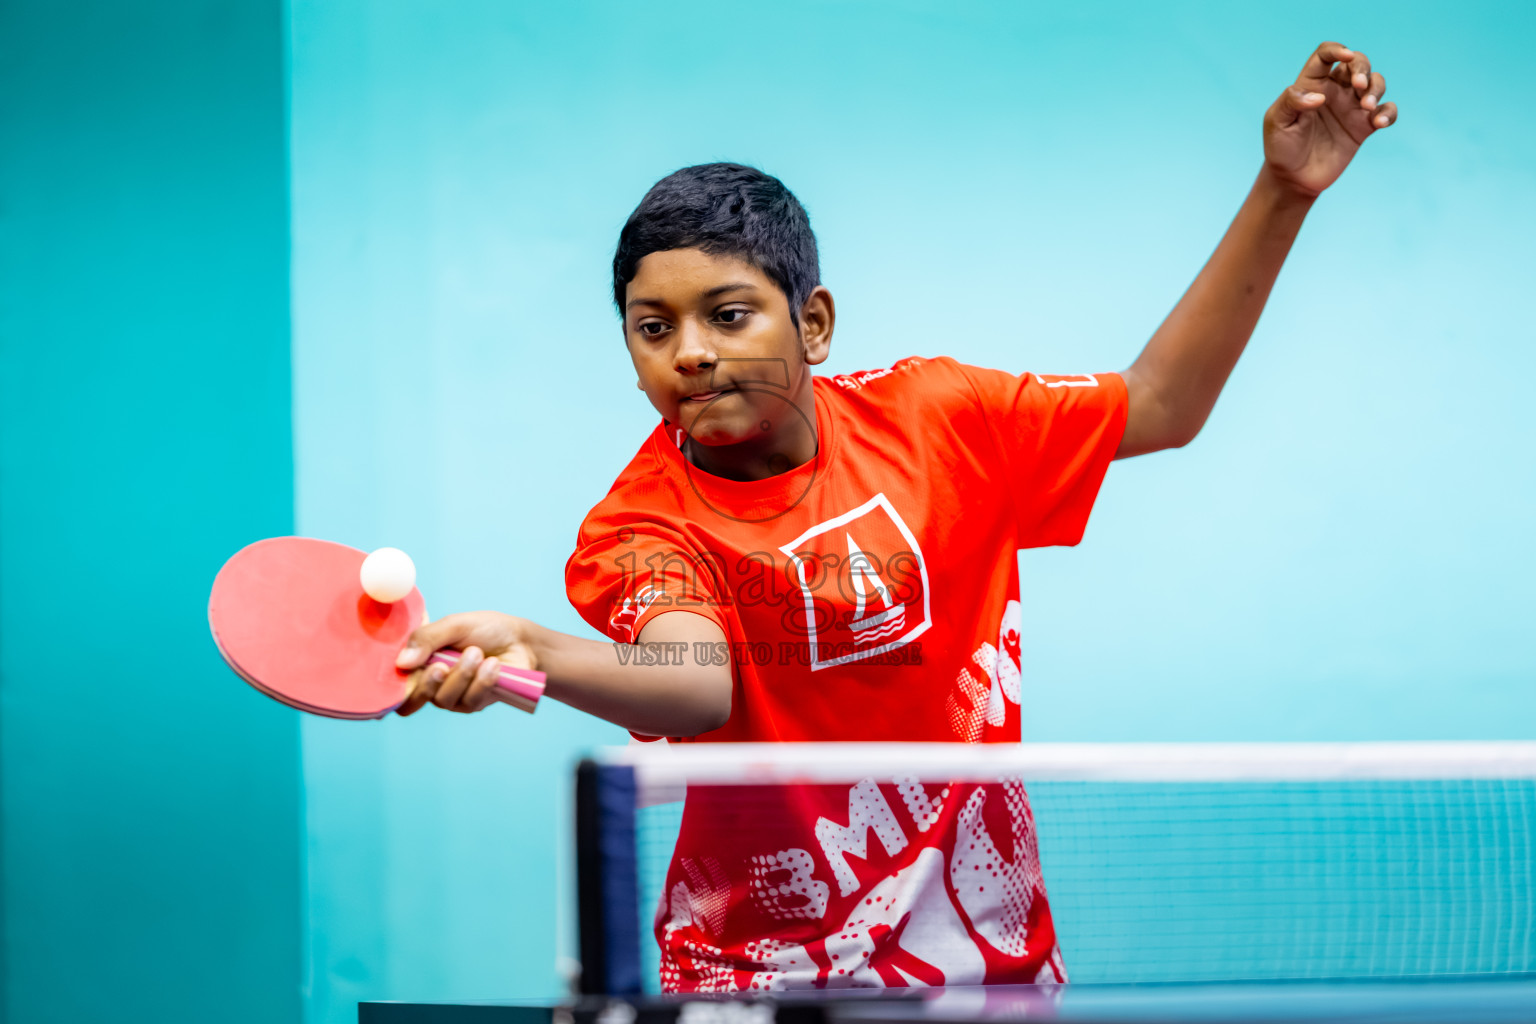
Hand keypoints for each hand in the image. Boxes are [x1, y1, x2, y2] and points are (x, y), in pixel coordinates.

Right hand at [394, 611, 540, 715]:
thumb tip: (402, 662)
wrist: (521, 640)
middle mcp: (432, 682)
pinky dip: (482, 681)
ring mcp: (452, 695)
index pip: (395, 684)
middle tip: (442, 665)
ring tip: (478, 654)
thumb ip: (427, 639)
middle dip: (429, 683)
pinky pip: (470, 701)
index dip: (389, 689)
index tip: (399, 677)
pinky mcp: (474, 703)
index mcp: (420, 661)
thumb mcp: (455, 625)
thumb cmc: (486, 629)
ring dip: (462, 675)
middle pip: (413, 700)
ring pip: (444, 699)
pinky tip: (493, 665)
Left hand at [1263, 41, 1397, 197]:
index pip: (1326, 55)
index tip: (1346, 56)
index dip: (1337, 49)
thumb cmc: (1280, 147)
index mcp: (1311, 84)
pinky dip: (1388, 112)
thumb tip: (1320, 97)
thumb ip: (1292, 102)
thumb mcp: (1276, 122)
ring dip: (1376, 89)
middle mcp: (1334, 91)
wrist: (1293, 179)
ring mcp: (1351, 108)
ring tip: (1367, 107)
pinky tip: (1380, 123)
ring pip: (1375, 83)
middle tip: (1359, 85)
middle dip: (1363, 68)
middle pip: (1357, 63)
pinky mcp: (1364, 127)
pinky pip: (1386, 111)